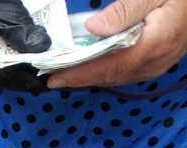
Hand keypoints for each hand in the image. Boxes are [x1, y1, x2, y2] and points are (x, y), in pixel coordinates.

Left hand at [47, 0, 186, 86]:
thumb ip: (125, 10)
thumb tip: (93, 27)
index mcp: (153, 45)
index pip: (107, 66)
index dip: (78, 74)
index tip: (54, 77)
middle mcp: (153, 63)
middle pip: (108, 76)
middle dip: (78, 77)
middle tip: (51, 75)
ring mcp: (156, 66)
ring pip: (115, 76)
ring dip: (89, 76)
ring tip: (64, 73)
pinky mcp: (156, 63)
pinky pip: (124, 72)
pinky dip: (104, 70)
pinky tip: (90, 66)